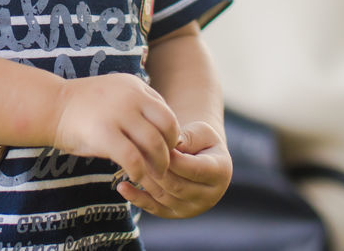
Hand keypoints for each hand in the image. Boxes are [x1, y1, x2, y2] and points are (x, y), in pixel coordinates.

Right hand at [52, 73, 179, 189]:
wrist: (49, 107)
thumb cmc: (83, 107)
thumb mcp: (115, 94)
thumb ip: (138, 106)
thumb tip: (164, 133)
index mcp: (134, 85)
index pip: (167, 112)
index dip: (171, 135)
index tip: (165, 151)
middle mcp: (130, 96)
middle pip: (167, 126)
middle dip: (170, 149)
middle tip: (165, 165)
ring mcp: (117, 114)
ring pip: (154, 143)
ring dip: (159, 164)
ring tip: (154, 175)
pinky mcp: (104, 133)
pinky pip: (133, 158)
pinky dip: (139, 171)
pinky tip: (135, 177)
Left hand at [117, 120, 231, 217]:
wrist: (200, 156)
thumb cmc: (199, 140)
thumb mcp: (200, 131)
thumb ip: (189, 137)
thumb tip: (173, 145)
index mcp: (220, 172)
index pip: (193, 168)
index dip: (172, 158)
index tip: (151, 143)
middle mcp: (210, 195)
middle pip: (176, 185)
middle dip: (154, 169)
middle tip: (133, 153)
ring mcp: (192, 208)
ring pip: (164, 197)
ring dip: (144, 181)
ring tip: (127, 164)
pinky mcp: (175, 214)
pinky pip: (155, 209)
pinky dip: (137, 199)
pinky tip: (122, 187)